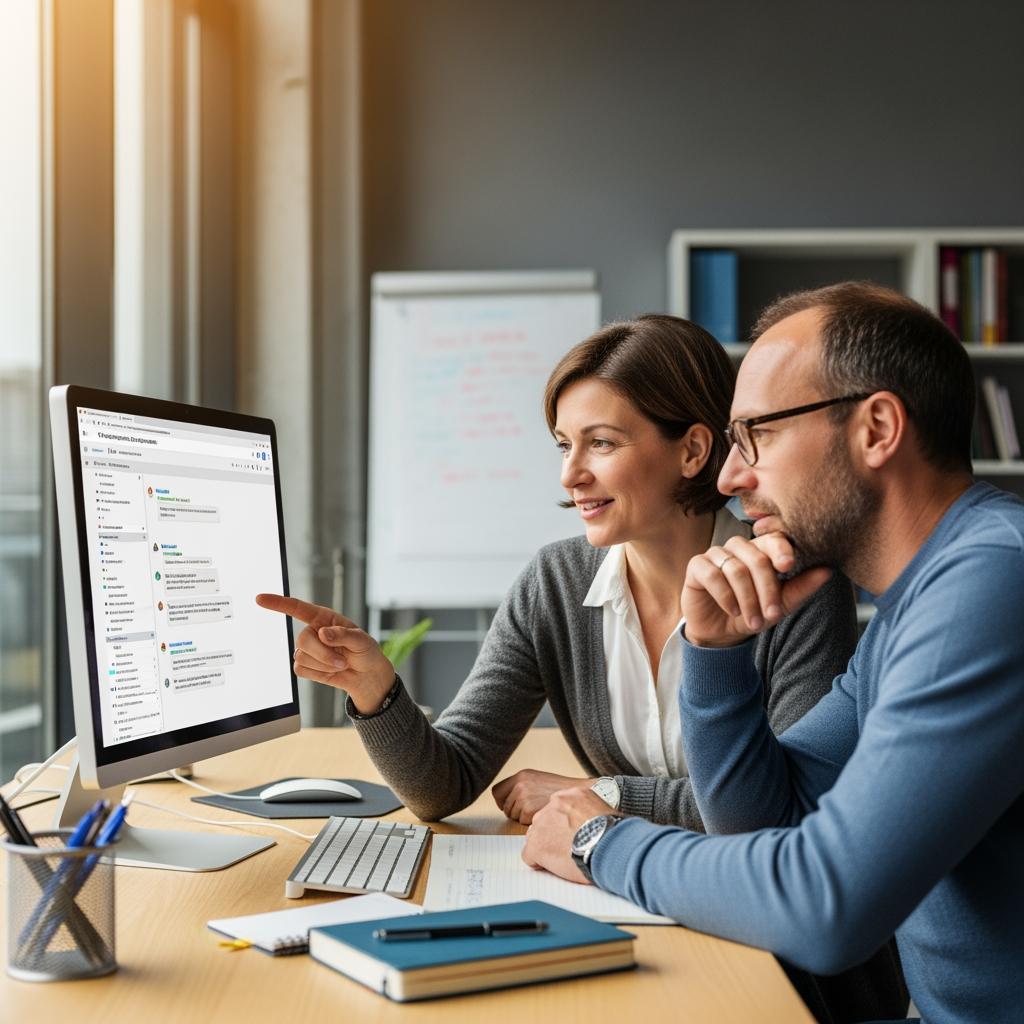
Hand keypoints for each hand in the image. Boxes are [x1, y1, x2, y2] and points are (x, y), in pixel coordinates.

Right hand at [254, 594, 395, 713]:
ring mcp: (307, 649)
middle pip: (302, 640)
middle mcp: (312, 631)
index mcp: (324, 618)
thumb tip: (322, 633)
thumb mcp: (362, 640)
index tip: (259, 599)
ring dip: (324, 665)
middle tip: (342, 661)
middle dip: (323, 654)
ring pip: (301, 657)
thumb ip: (343, 635)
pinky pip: (301, 670)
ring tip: (341, 664)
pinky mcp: (305, 665)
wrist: (366, 675)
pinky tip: (330, 671)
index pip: (297, 608)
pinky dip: (318, 674)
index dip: (278, 603)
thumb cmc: (365, 651)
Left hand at [491, 770, 595, 823]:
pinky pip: (521, 822)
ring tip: (538, 811)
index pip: (497, 791)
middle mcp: (520, 784)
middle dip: (514, 811)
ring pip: (512, 815)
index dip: (501, 801)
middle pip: (504, 806)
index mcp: (521, 775)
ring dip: (522, 817)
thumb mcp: (538, 780)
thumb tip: (506, 799)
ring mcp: (524, 797)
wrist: (577, 793)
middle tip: (529, 810)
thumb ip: (522, 786)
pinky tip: (542, 815)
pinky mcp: (529, 809)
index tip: (508, 805)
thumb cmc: (559, 790)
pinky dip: (530, 822)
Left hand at [522, 788, 612, 884]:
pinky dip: (539, 862)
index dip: (564, 824)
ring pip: (535, 837)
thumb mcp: (603, 809)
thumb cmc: (613, 832)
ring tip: (564, 858)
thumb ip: (589, 811)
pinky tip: (555, 866)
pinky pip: (529, 855)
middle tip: (568, 847)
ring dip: (546, 847)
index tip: (572, 833)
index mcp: (571, 794)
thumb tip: (587, 821)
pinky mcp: (537, 844)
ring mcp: (542, 823)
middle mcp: (553, 804)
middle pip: (544, 821)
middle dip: (552, 835)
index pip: (558, 808)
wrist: (609, 844)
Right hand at [681, 532, 831, 647]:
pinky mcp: (696, 566)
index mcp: (761, 550)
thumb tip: (827, 570)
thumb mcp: (781, 605)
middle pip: (756, 558)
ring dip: (747, 599)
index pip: (773, 539)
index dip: (781, 549)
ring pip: (735, 569)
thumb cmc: (752, 613)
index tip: (788, 566)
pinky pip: (712, 574)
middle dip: (767, 590)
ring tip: (754, 621)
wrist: (721, 633)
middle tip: (772, 615)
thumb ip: (801, 587)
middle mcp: (738, 547)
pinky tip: (732, 610)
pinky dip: (725, 595)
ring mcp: (716, 554)